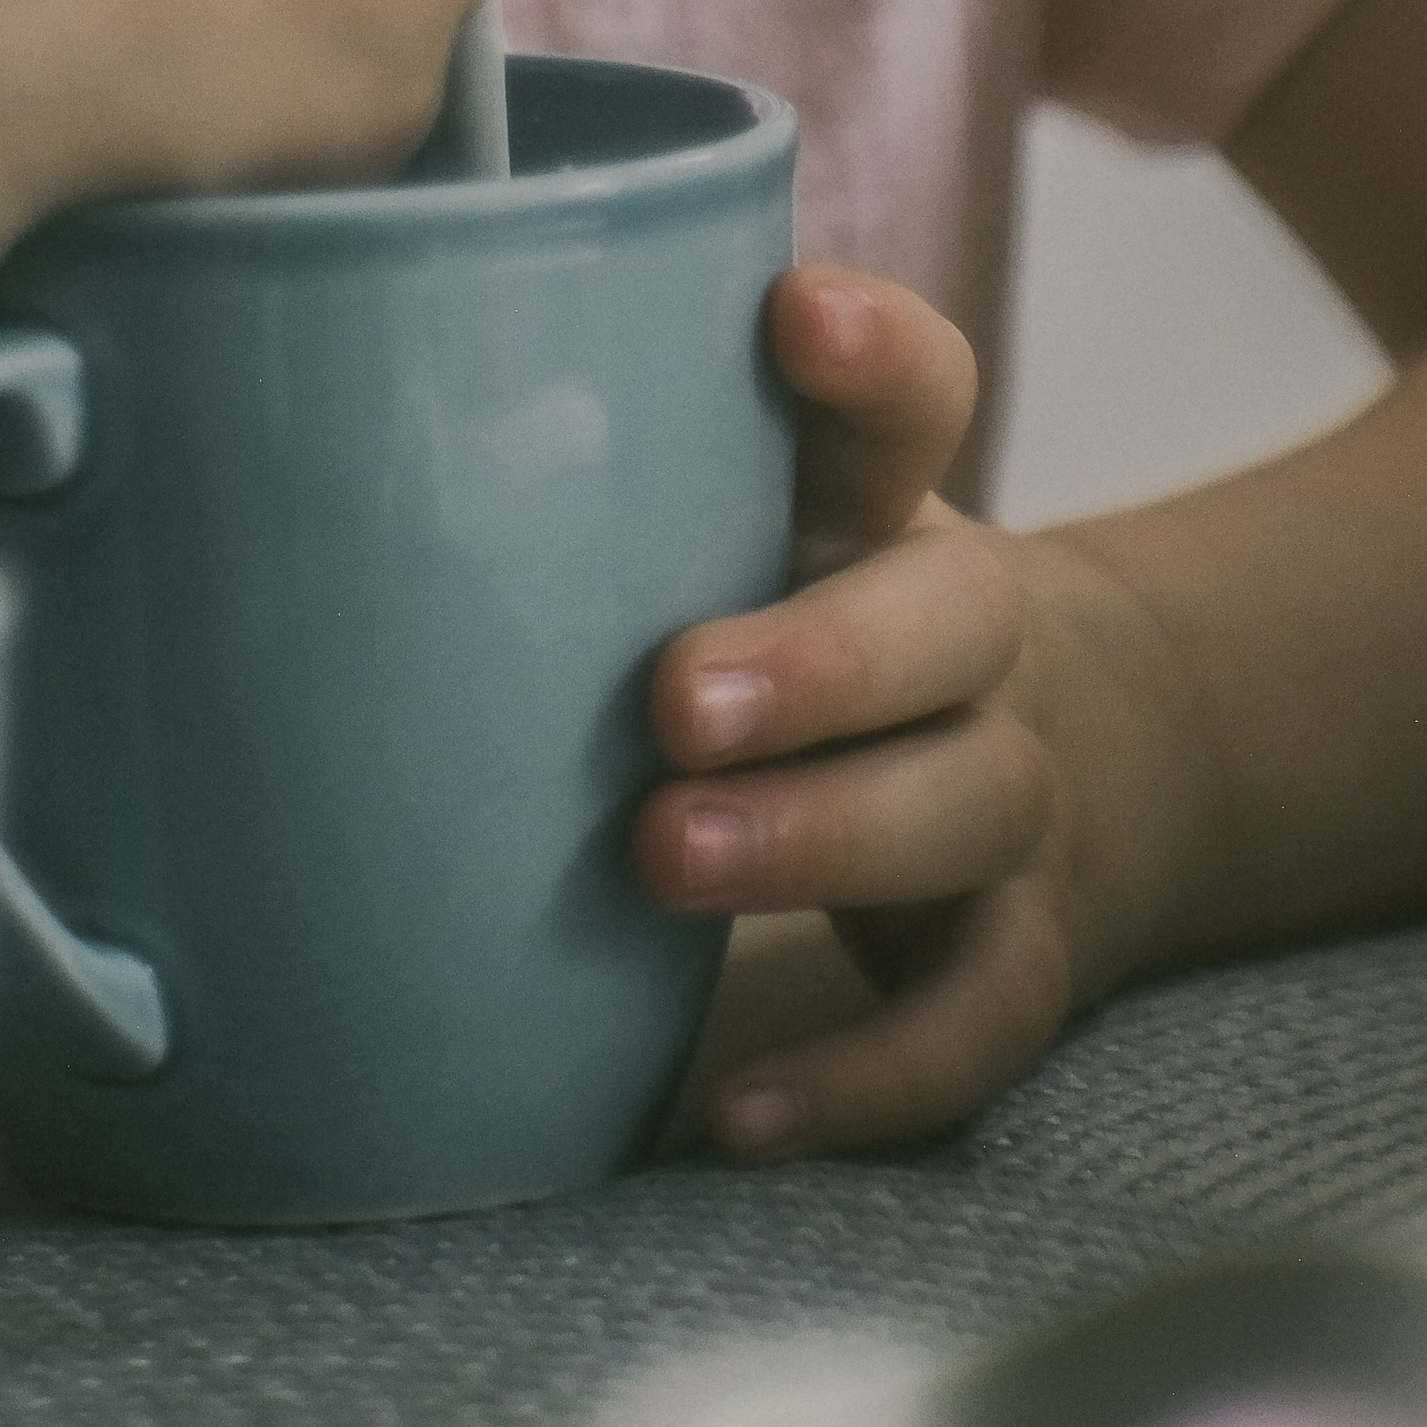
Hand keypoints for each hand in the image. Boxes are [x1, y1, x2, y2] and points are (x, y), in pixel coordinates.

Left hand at [638, 268, 1105, 1156]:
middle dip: (821, 658)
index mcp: (894, 507)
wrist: (1089, 753)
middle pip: (954, 617)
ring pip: (972, 807)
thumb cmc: (830, 615)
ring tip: (663, 858)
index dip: (875, 352)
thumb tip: (337, 395)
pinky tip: (738, 1111)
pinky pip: (973, 1023)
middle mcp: (976, 639)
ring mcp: (1016, 797)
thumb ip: (619, 464)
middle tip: (670, 698)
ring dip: (826, 836)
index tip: (788, 315)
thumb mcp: (767, 518)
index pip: (919, 398)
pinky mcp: (1021, 954)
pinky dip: (869, 1075)